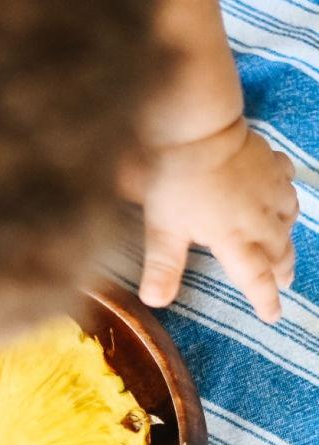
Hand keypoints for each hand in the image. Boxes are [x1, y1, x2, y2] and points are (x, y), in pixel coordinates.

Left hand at [128, 117, 298, 322]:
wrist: (197, 129)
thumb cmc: (175, 181)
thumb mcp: (162, 229)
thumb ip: (162, 266)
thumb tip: (155, 302)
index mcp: (233, 237)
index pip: (254, 276)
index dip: (264, 298)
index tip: (272, 316)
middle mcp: (258, 216)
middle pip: (277, 249)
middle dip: (281, 269)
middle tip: (284, 283)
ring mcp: (267, 186)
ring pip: (287, 217)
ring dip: (287, 235)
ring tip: (284, 247)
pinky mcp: (268, 160)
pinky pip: (286, 180)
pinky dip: (286, 192)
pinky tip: (282, 193)